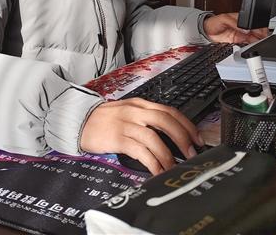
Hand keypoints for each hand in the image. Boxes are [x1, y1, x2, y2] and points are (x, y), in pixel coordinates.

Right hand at [80, 98, 202, 174]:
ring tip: (174, 167)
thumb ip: (146, 118)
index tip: (197, 139)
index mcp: (140, 104)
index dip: (186, 125)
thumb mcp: (127, 112)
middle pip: (165, 120)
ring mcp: (126, 124)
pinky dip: (152, 163)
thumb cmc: (104, 119)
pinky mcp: (117, 139)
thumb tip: (170, 134)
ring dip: (168, 155)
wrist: (78, 120)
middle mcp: (135, 112)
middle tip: (191, 153)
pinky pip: (140, 152)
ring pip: (154, 138)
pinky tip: (157, 171)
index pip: (169, 111)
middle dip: (182, 137)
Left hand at [203, 12, 267, 43]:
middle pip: (255, 31)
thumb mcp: (224, 19)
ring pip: (253, 38)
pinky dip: (250, 46)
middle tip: (261, 39)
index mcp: (240, 19)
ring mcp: (240, 34)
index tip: (261, 32)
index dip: (258, 27)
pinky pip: (246, 44)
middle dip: (260, 35)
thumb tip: (245, 29)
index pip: (252, 22)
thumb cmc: (214, 22)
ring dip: (256, 41)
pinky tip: (251, 46)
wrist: (207, 31)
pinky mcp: (237, 41)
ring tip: (257, 43)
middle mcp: (242, 27)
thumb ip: (234, 24)